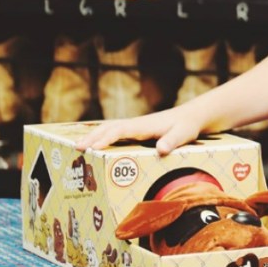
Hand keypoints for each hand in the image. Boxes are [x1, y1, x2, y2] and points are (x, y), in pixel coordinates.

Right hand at [75, 109, 202, 155]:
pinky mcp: (135, 130)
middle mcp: (135, 124)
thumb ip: (173, 141)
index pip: (121, 130)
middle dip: (92, 137)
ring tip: (78, 147)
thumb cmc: (186, 126)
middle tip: (77, 148)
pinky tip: (94, 146)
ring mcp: (134, 126)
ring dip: (93, 136)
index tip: (94, 146)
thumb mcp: (183, 134)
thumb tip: (161, 150)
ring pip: (109, 129)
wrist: (190, 116)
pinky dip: (102, 137)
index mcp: (144, 125)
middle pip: (109, 128)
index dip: (107, 138)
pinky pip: (114, 133)